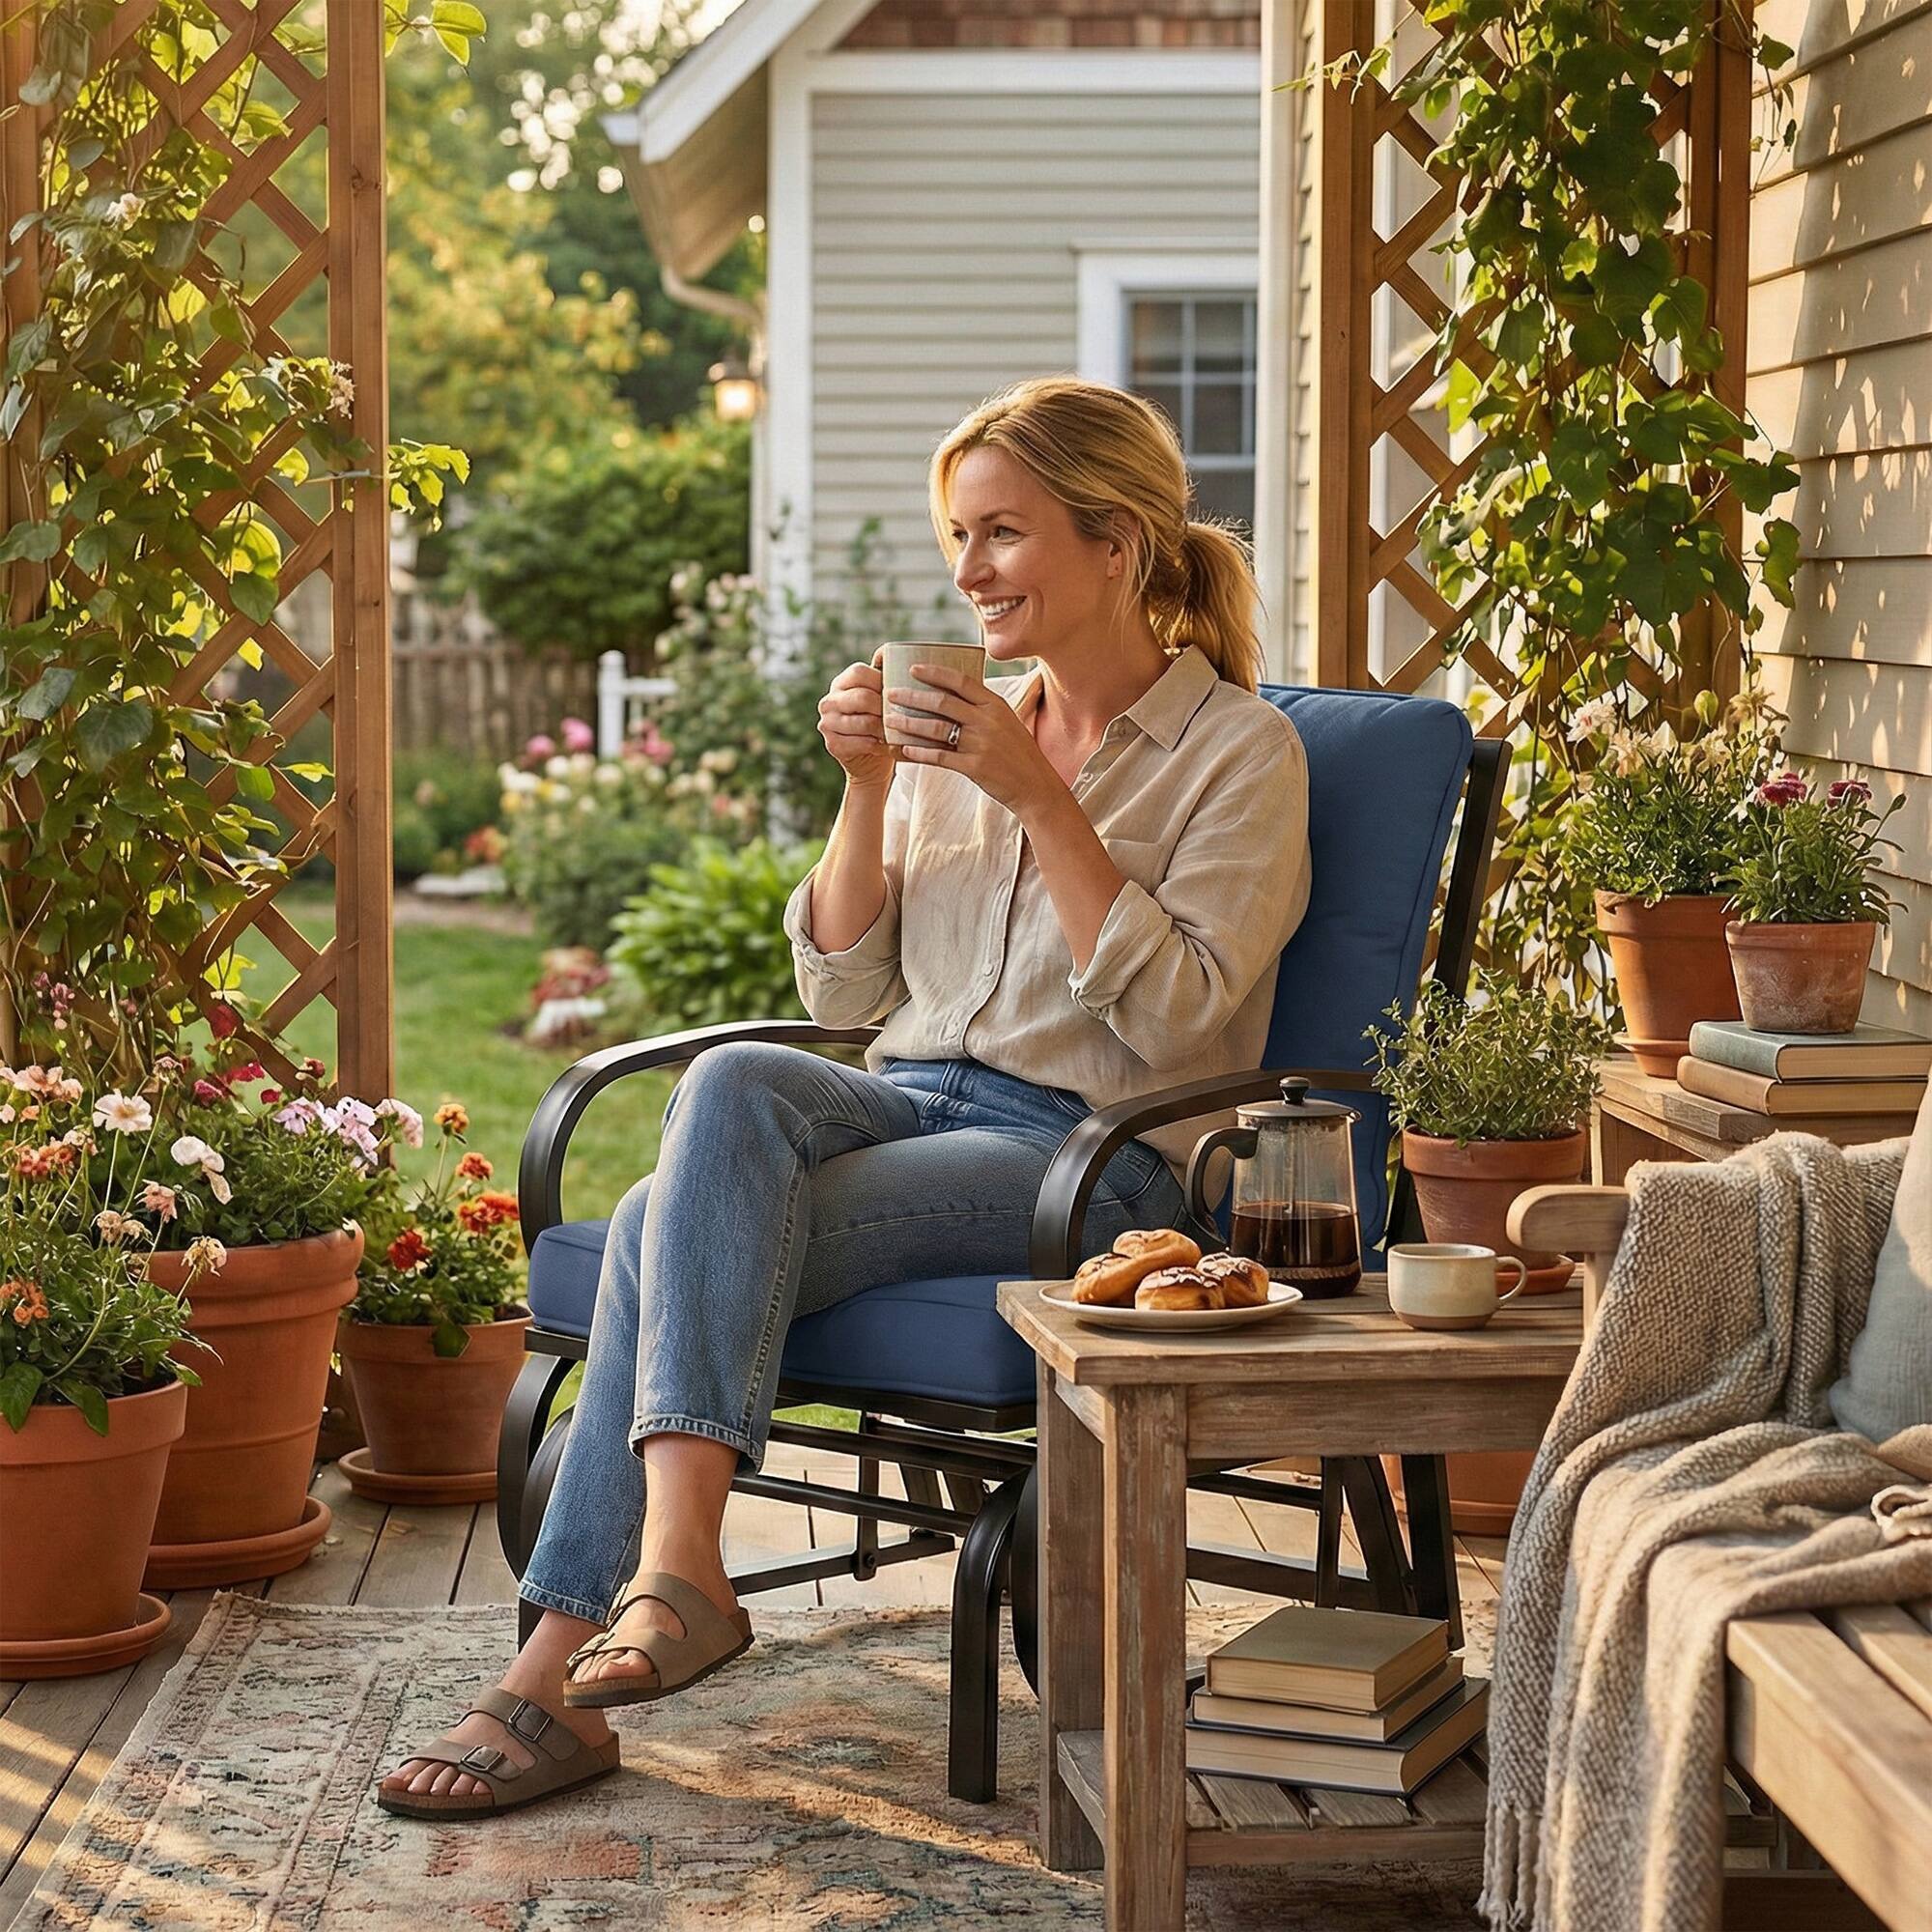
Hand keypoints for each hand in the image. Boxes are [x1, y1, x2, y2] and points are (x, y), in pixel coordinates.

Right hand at [817, 660, 894, 791]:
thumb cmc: (882, 721)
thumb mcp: (884, 696)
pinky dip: (880, 746)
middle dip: (886, 708)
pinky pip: (862, 743)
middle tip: (903, 716)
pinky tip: (888, 746)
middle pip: (863, 697)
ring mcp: (827, 723)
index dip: (882, 681)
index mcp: (841, 683)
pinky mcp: (832, 744)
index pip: (860, 672)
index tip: (899, 692)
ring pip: (865, 723)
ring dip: (886, 729)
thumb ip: (885, 674)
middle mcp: (829, 701)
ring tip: (899, 732)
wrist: (872, 760)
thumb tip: (887, 651)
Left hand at [885, 662, 1058, 817]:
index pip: (961, 680)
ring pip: (936, 729)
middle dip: (912, 696)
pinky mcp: (975, 767)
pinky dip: (919, 753)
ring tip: (889, 720)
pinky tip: (903, 749)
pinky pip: (940, 757)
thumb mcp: (1006, 721)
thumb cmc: (1017, 752)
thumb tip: (952, 694)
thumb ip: (982, 708)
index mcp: (995, 704)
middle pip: (942, 702)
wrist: (1035, 785)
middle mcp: (988, 720)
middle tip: (890, 694)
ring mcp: (981, 744)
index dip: (934, 673)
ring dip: (909, 724)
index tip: (913, 669)